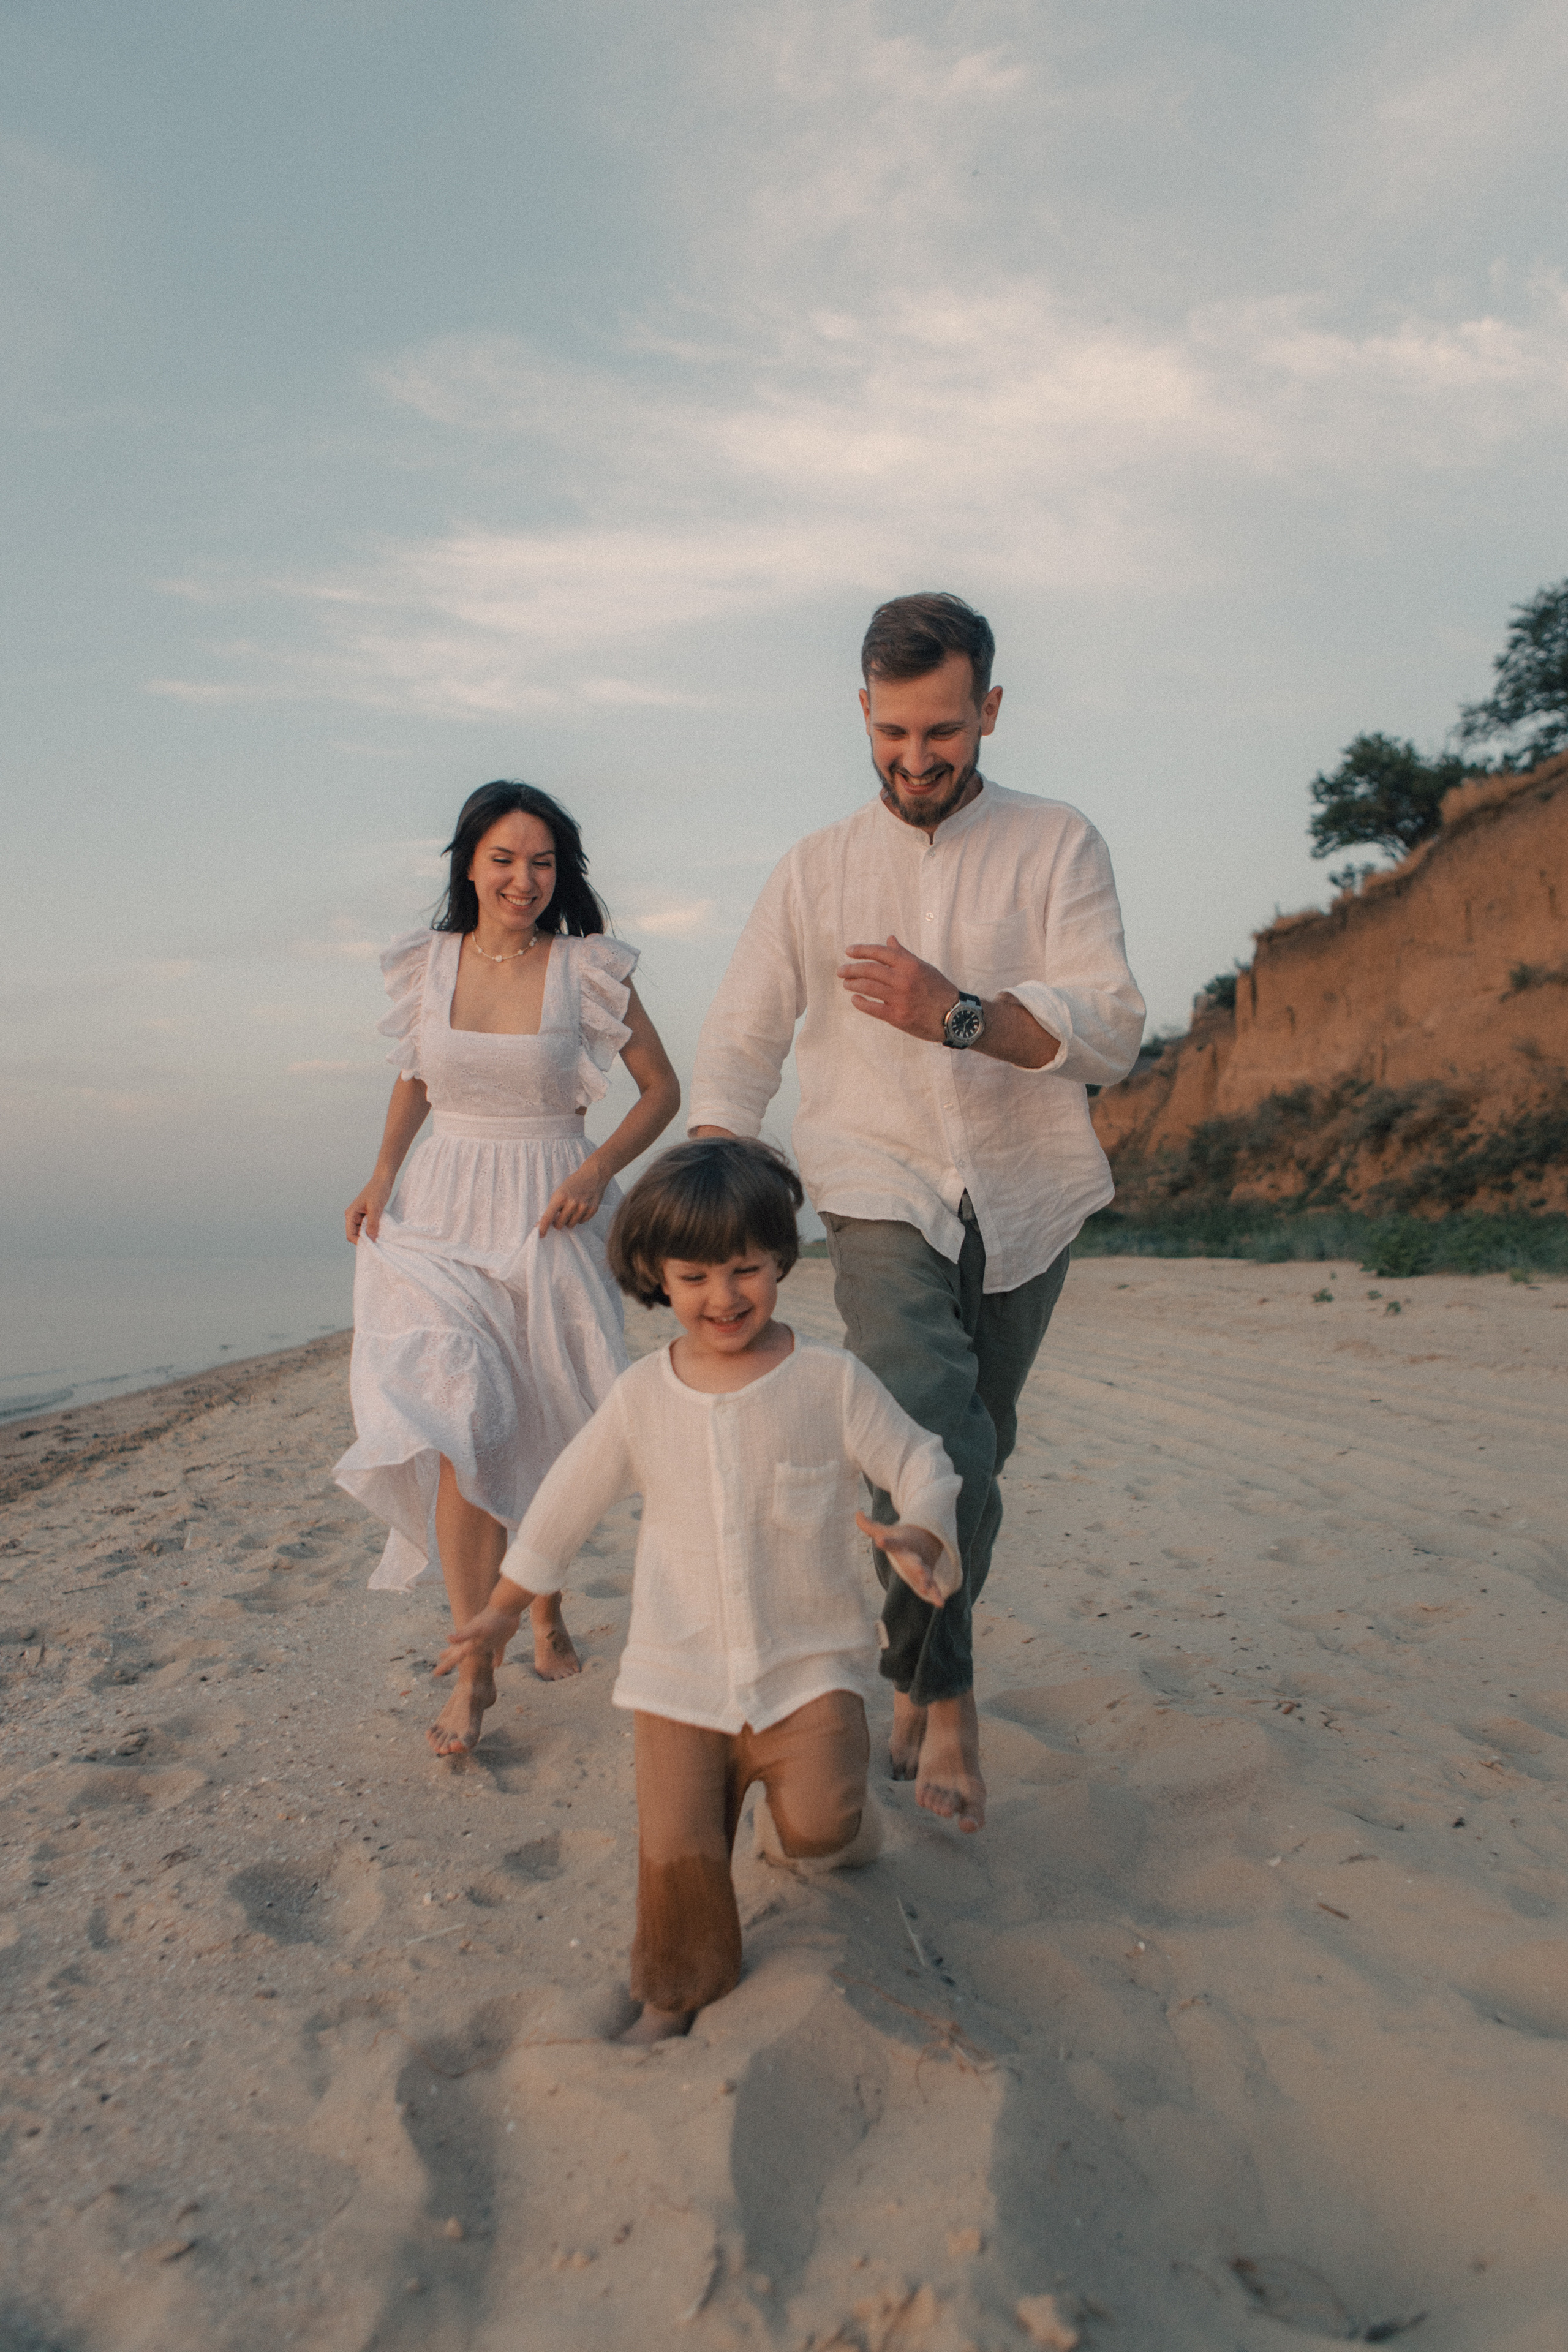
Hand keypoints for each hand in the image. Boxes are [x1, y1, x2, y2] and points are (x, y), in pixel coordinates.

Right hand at [346, 1173, 393, 1243]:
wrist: (383, 1179)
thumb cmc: (378, 1191)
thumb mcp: (376, 1208)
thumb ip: (372, 1224)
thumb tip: (371, 1238)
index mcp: (351, 1214)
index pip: (350, 1234)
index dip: (359, 1241)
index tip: (372, 1244)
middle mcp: (353, 1216)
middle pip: (356, 1234)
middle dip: (366, 1239)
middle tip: (378, 1242)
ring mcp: (359, 1215)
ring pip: (363, 1231)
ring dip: (370, 1234)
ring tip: (380, 1236)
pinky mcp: (366, 1215)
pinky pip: (368, 1226)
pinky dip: (373, 1229)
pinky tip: (381, 1230)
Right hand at [435, 1598, 527, 1676]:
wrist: (507, 1606)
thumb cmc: (491, 1619)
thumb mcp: (476, 1628)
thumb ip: (463, 1635)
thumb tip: (448, 1638)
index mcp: (469, 1642)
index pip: (454, 1656)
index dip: (445, 1665)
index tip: (434, 1674)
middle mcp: (476, 1641)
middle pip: (460, 1653)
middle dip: (450, 1661)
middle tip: (440, 1669)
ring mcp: (488, 1639)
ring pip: (477, 1651)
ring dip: (470, 1656)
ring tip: (462, 1658)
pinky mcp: (501, 1639)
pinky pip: (497, 1651)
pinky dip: (497, 1659)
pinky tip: (496, 1665)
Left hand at [538, 1158, 608, 1234]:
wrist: (593, 1175)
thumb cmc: (573, 1184)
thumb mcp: (559, 1191)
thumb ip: (553, 1207)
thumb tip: (542, 1224)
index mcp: (560, 1197)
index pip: (548, 1217)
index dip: (543, 1227)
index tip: (540, 1235)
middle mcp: (571, 1203)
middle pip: (559, 1224)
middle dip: (558, 1222)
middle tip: (561, 1213)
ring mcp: (583, 1207)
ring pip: (571, 1225)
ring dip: (570, 1220)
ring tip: (573, 1208)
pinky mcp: (593, 1210)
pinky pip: (582, 1222)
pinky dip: (580, 1217)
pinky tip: (582, 1207)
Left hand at [838, 936, 960, 1043]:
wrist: (954, 1017)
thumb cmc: (939, 990)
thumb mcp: (924, 967)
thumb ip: (904, 954)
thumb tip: (889, 939)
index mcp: (910, 965)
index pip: (880, 952)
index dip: (862, 950)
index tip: (849, 951)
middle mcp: (904, 980)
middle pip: (870, 970)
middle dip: (852, 969)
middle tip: (841, 970)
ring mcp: (900, 999)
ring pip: (868, 988)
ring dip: (853, 984)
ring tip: (845, 983)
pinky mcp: (898, 1017)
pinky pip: (873, 1008)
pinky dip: (861, 1002)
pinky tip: (855, 999)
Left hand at [856, 1510, 959, 1603]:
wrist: (927, 1538)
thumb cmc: (902, 1537)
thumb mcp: (886, 1531)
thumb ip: (869, 1526)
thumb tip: (857, 1513)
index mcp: (902, 1544)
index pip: (892, 1542)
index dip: (886, 1542)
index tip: (879, 1541)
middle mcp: (913, 1555)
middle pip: (914, 1560)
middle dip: (916, 1565)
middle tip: (918, 1568)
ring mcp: (922, 1565)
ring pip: (925, 1573)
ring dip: (926, 1579)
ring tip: (926, 1586)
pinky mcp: (928, 1575)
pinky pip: (933, 1585)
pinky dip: (936, 1593)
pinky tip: (940, 1603)